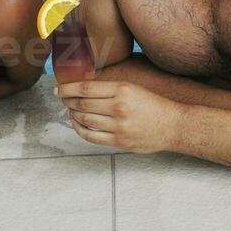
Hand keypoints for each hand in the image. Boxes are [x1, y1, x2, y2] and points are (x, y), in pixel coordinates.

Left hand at [55, 80, 180, 153]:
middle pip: (82, 104)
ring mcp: (119, 126)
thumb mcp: (132, 88)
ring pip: (85, 120)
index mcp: (122, 90)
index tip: (58, 89)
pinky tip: (77, 125)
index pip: (86, 88)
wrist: (173, 125)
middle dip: (68, 101)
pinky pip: (92, 137)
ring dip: (73, 115)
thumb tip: (82, 89)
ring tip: (71, 111)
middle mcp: (119, 107)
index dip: (68, 89)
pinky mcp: (120, 141)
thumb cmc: (152, 105)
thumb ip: (109, 89)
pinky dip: (80, 130)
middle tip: (63, 99)